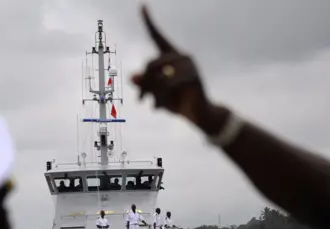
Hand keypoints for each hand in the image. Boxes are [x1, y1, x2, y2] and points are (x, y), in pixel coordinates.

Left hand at [132, 5, 208, 123]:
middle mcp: (180, 56)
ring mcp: (189, 64)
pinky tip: (158, 107)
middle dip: (143, 83)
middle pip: (150, 63)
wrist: (197, 115)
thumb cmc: (176, 102)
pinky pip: (168, 83)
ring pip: (158, 75)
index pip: (157, 36)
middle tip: (140, 100)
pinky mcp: (193, 75)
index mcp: (170, 56)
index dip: (149, 21)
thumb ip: (145, 85)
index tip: (142, 5)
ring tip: (151, 106)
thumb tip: (132, 76)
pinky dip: (160, 97)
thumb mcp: (156, 94)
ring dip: (152, 93)